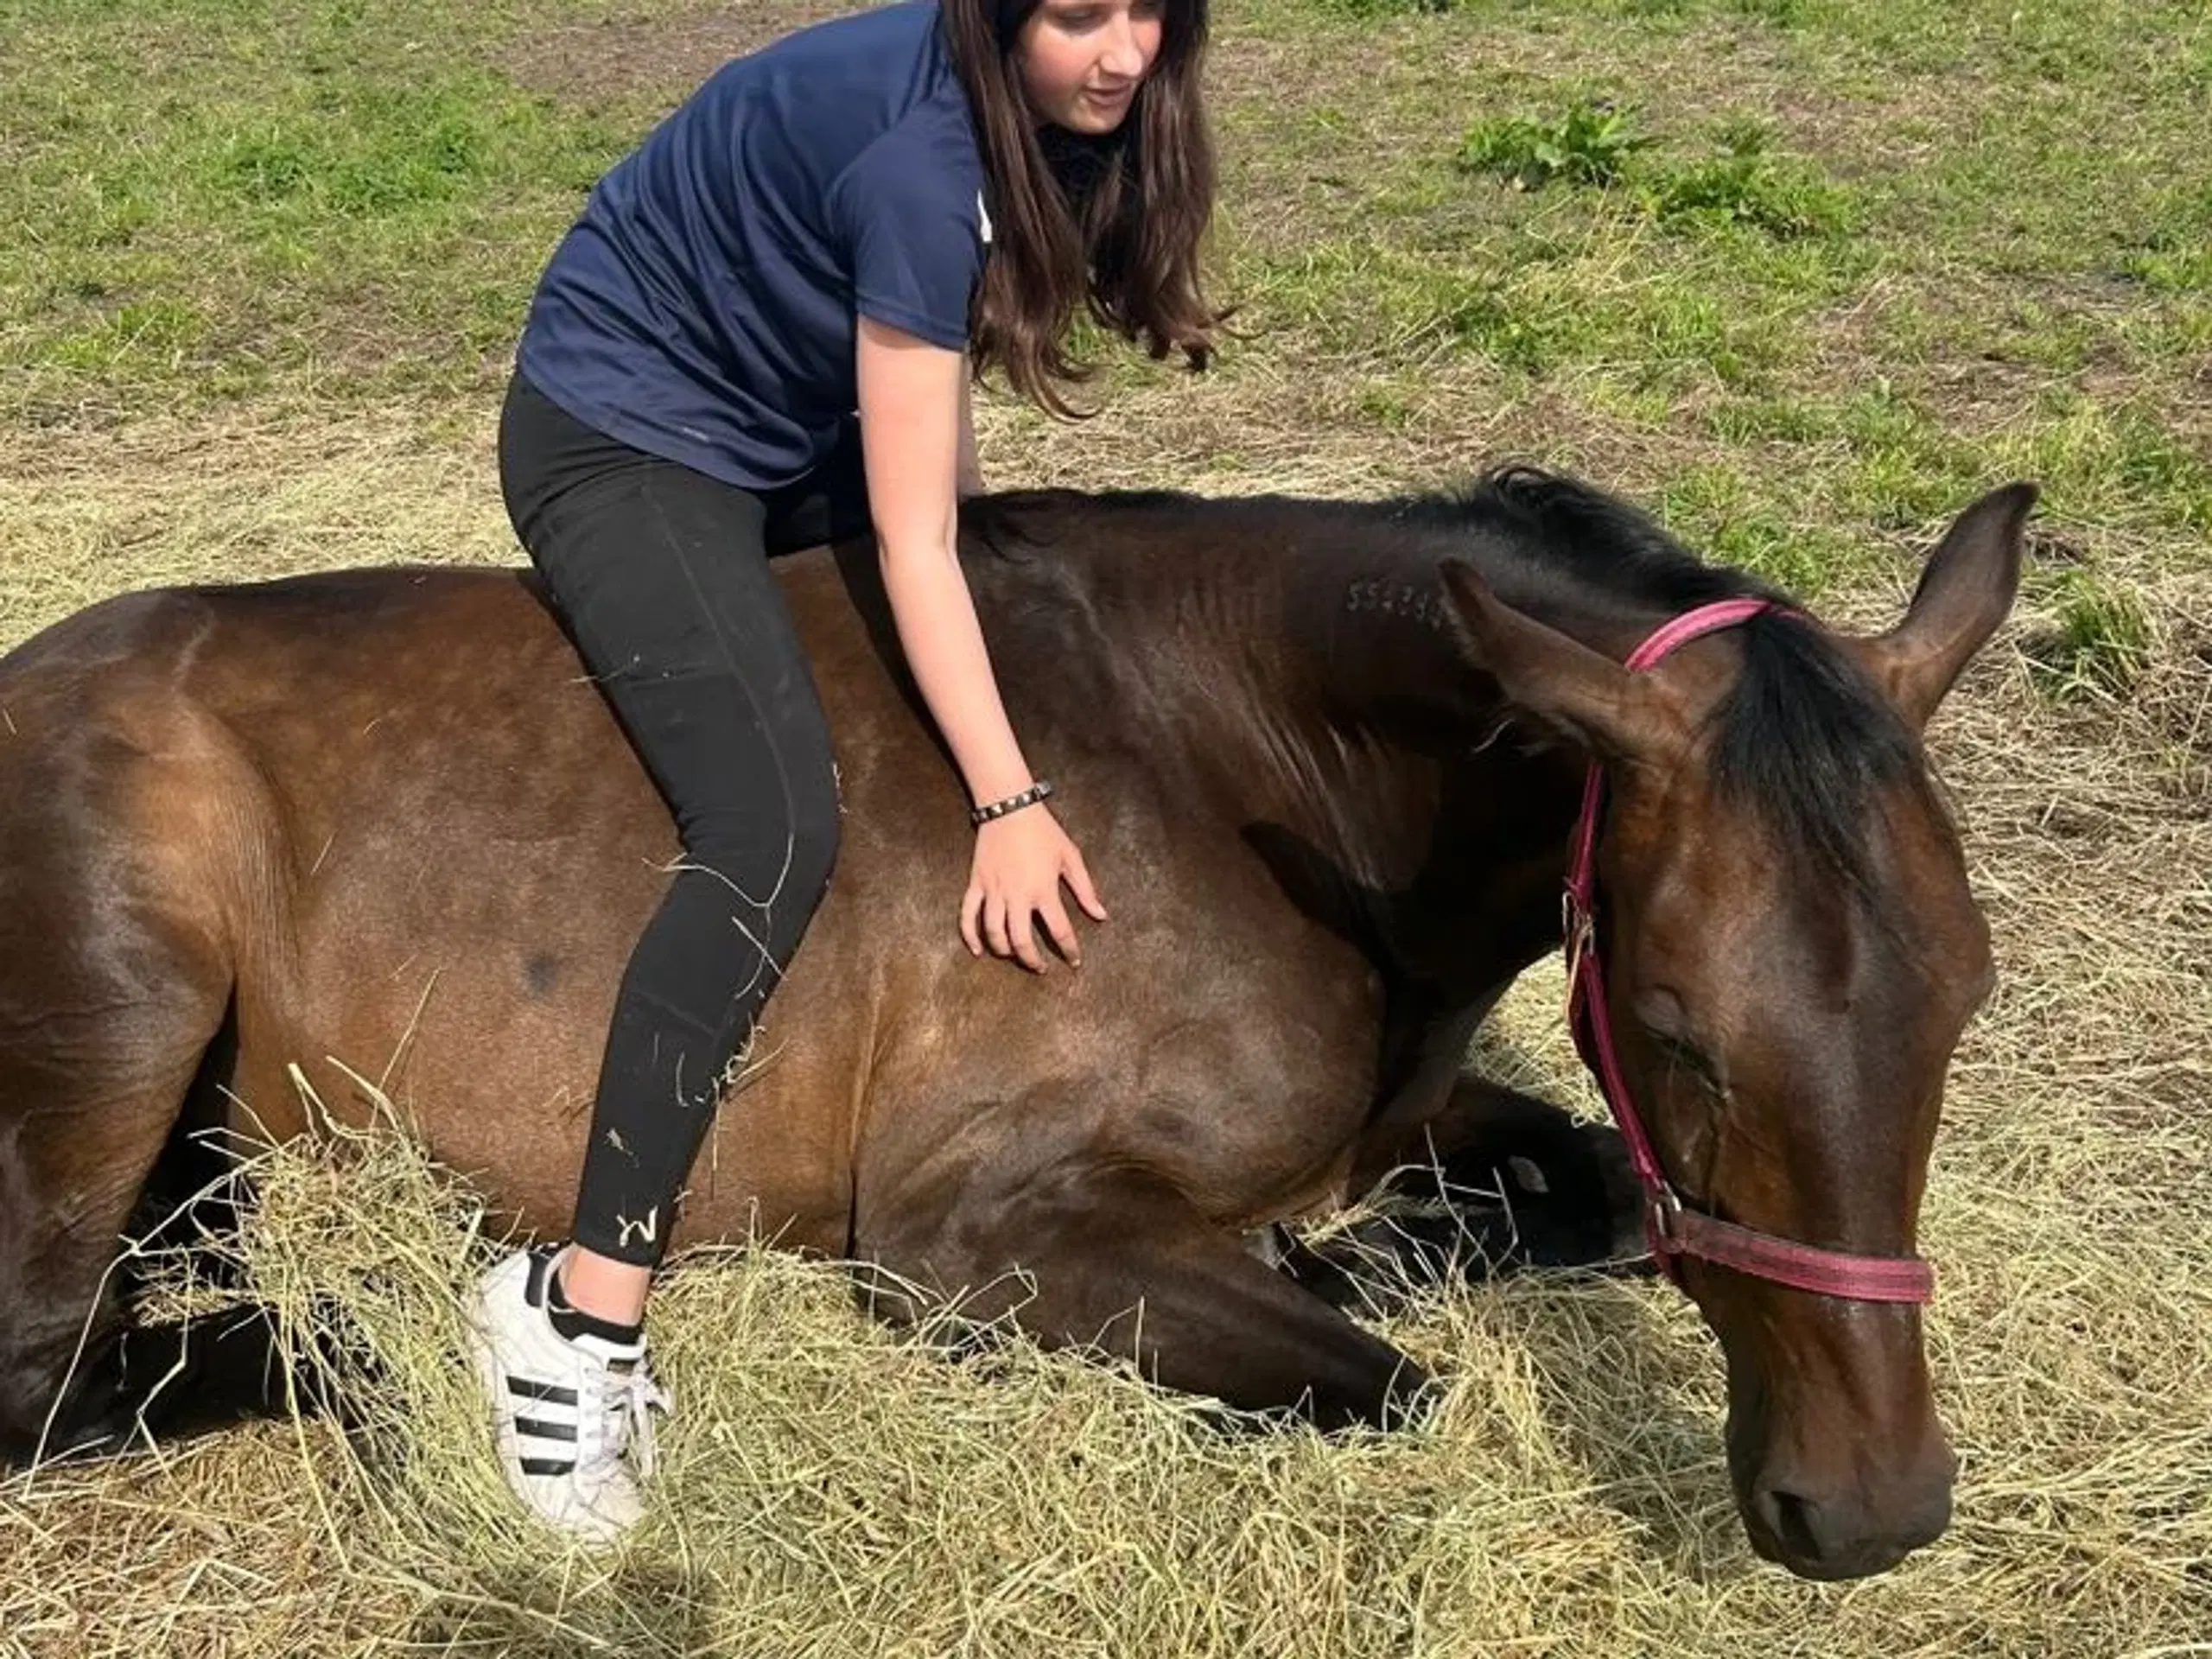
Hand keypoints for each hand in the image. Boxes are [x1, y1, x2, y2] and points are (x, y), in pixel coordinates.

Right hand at [961, 806, 1106, 970]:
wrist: (1010, 807)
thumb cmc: (1044, 831)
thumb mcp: (1070, 857)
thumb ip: (1086, 889)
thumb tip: (1101, 915)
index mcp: (1043, 889)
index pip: (1059, 931)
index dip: (1069, 950)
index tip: (1074, 962)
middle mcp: (1017, 895)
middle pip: (1022, 941)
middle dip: (1032, 960)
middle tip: (1041, 968)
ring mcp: (994, 890)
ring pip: (994, 933)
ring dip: (1004, 951)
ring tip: (1015, 956)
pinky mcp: (976, 884)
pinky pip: (968, 915)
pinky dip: (970, 935)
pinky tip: (978, 950)